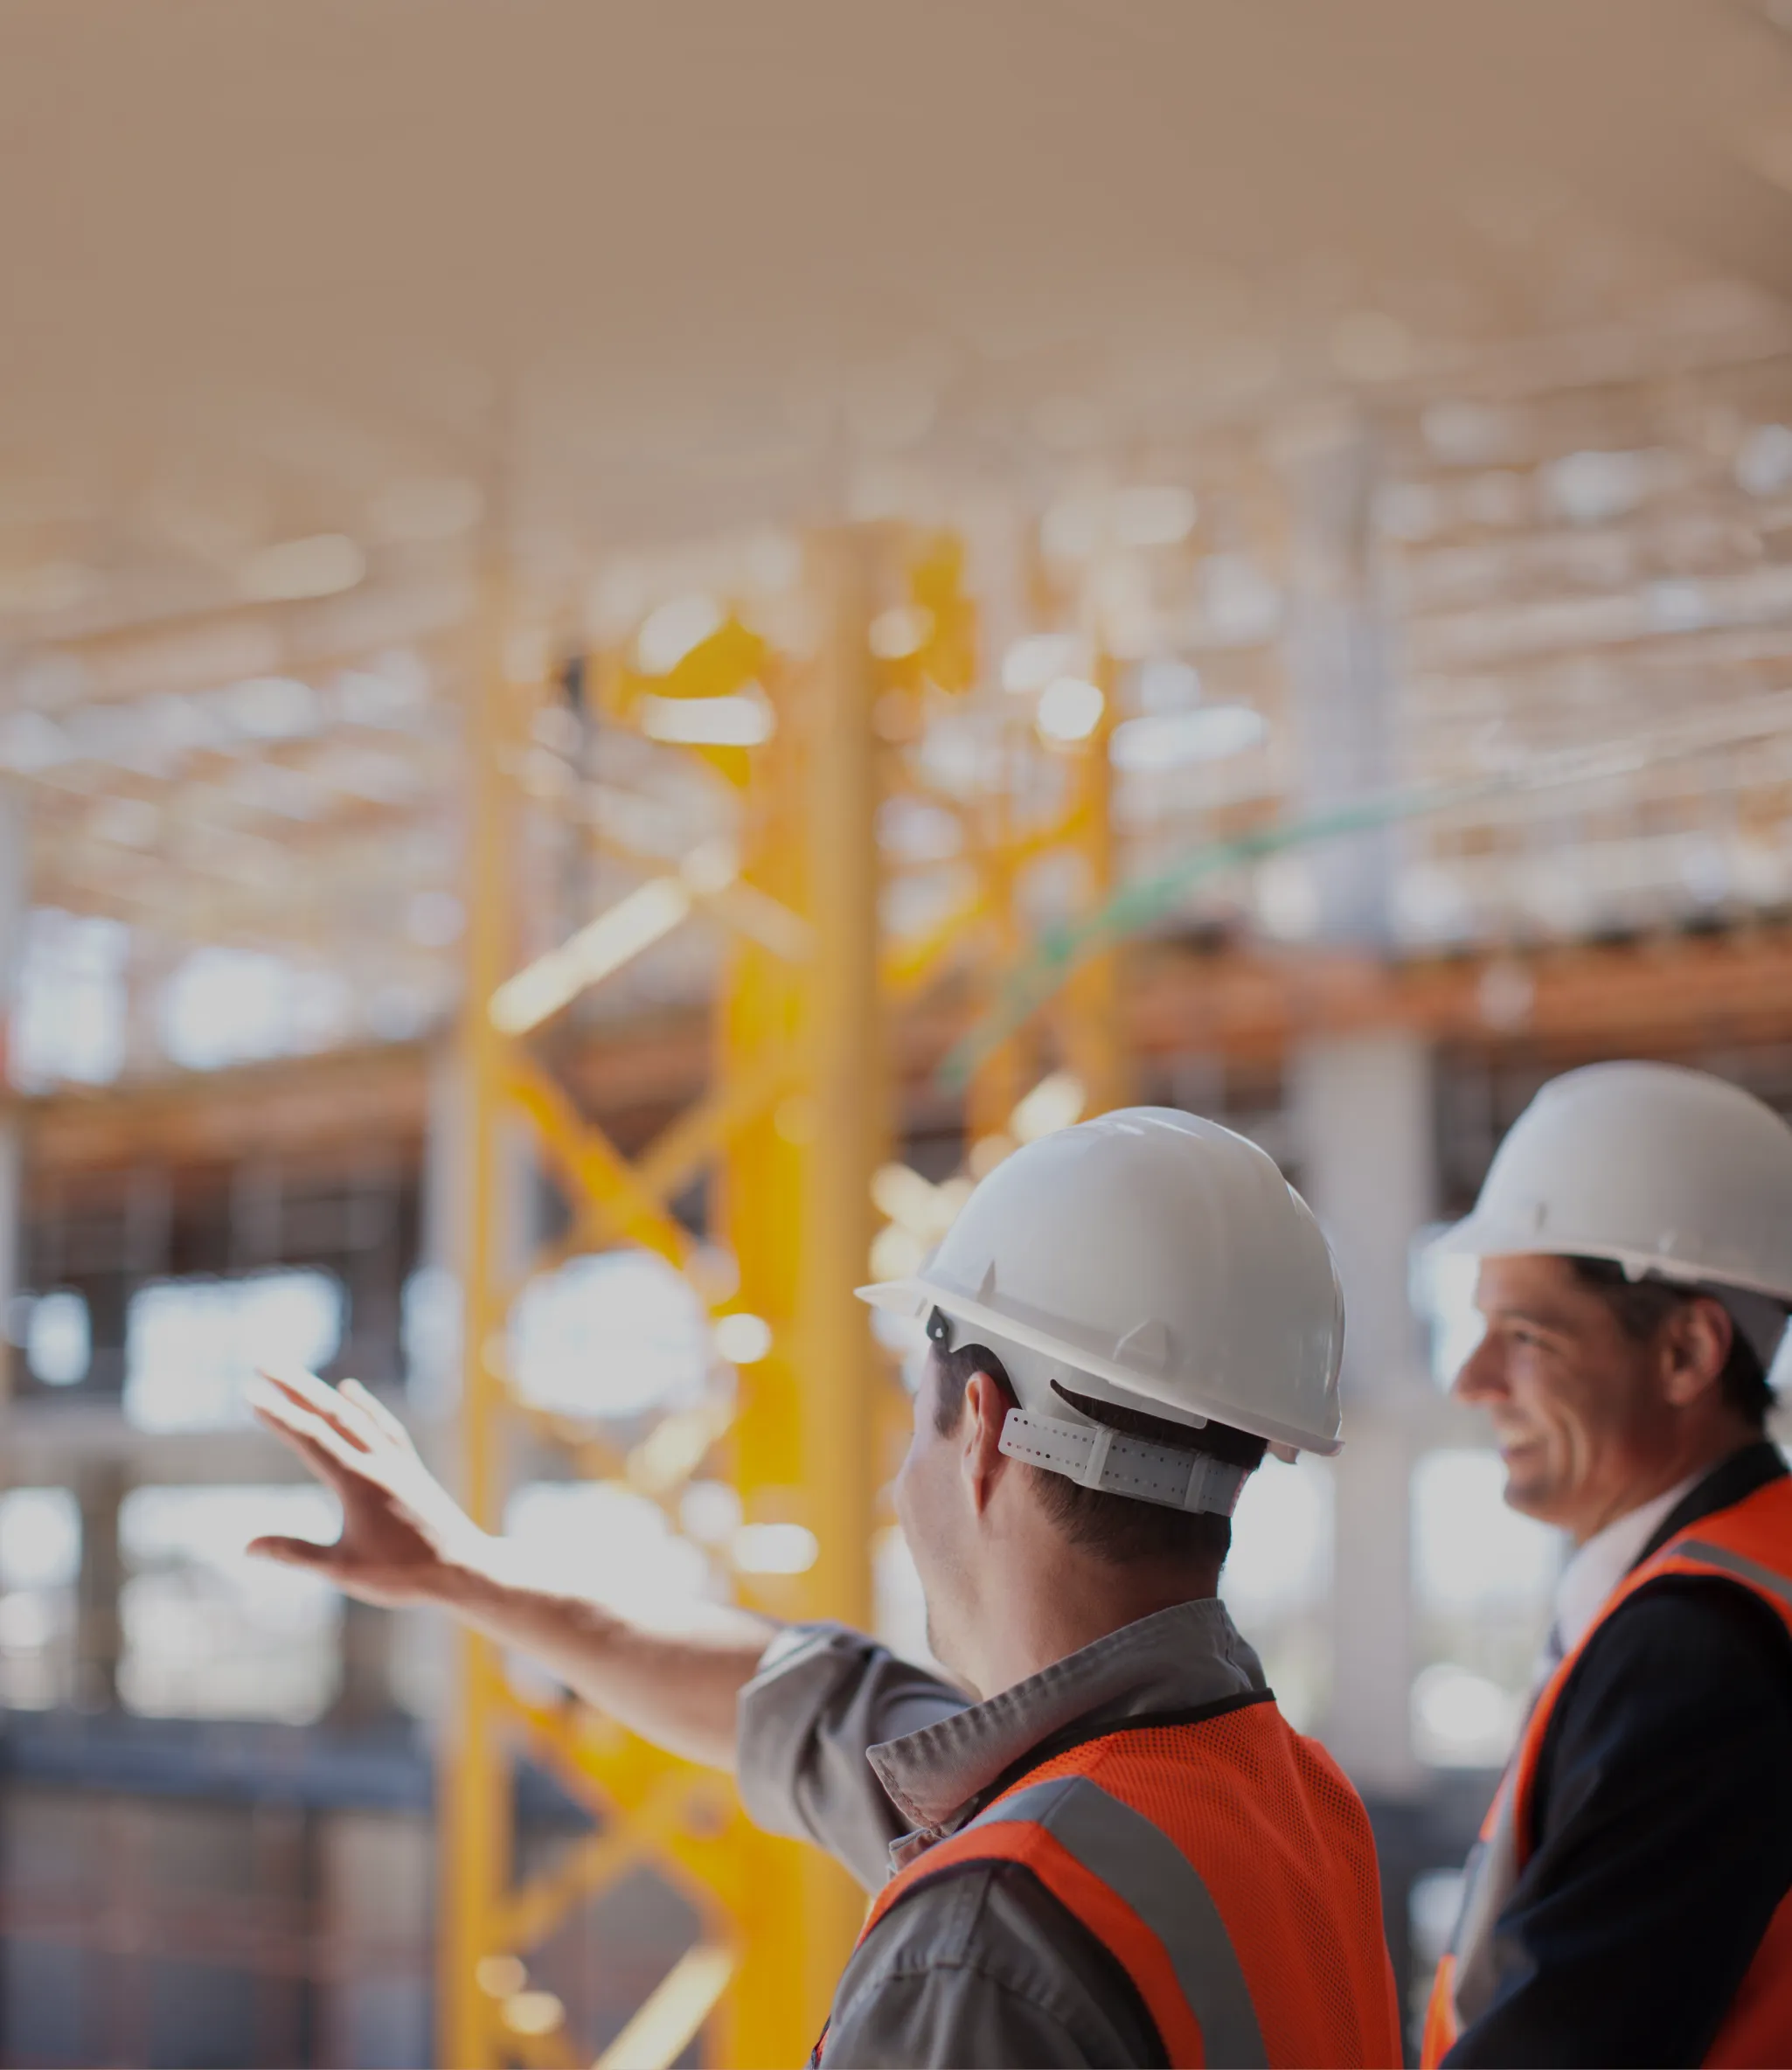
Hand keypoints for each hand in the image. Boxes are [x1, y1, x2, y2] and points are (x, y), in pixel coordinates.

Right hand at [246, 1369, 490, 1607]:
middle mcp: (377, 1461)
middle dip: (294, 1387)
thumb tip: (246, 1547)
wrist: (464, 1568)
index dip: (278, 1415)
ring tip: (295, 1375)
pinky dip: (364, 1406)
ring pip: (354, 1415)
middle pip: (330, 1413)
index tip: (250, 1393)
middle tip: (263, 1362)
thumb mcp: (343, 1569)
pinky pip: (382, 1425)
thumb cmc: (403, 1575)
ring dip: (322, 1393)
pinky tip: (351, 1391)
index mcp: (357, 1482)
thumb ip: (295, 1554)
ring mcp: (396, 1461)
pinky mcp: (410, 1467)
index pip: (310, 1438)